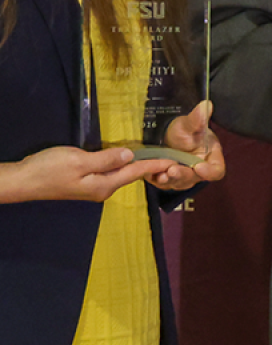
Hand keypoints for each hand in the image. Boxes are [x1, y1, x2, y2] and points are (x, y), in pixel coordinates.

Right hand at [0, 146, 171, 203]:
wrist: (23, 181)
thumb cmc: (49, 169)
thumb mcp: (79, 161)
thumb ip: (105, 159)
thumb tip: (129, 155)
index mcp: (104, 185)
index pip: (135, 172)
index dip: (156, 164)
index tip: (176, 160)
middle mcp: (103, 189)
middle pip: (131, 174)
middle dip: (152, 167)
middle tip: (173, 157)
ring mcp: (94, 187)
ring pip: (121, 174)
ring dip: (138, 165)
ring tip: (158, 157)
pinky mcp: (85, 182)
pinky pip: (110, 172)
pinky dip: (122, 165)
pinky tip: (127, 159)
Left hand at [145, 100, 227, 189]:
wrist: (167, 134)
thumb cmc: (184, 129)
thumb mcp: (189, 123)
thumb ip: (198, 118)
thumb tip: (206, 105)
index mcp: (211, 158)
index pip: (217, 171)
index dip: (210, 172)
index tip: (199, 167)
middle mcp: (199, 171)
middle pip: (195, 179)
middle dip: (183, 175)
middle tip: (173, 170)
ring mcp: (184, 177)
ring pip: (179, 183)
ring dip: (170, 180)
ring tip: (160, 174)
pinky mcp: (169, 179)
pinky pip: (164, 184)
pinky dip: (158, 180)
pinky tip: (150, 174)